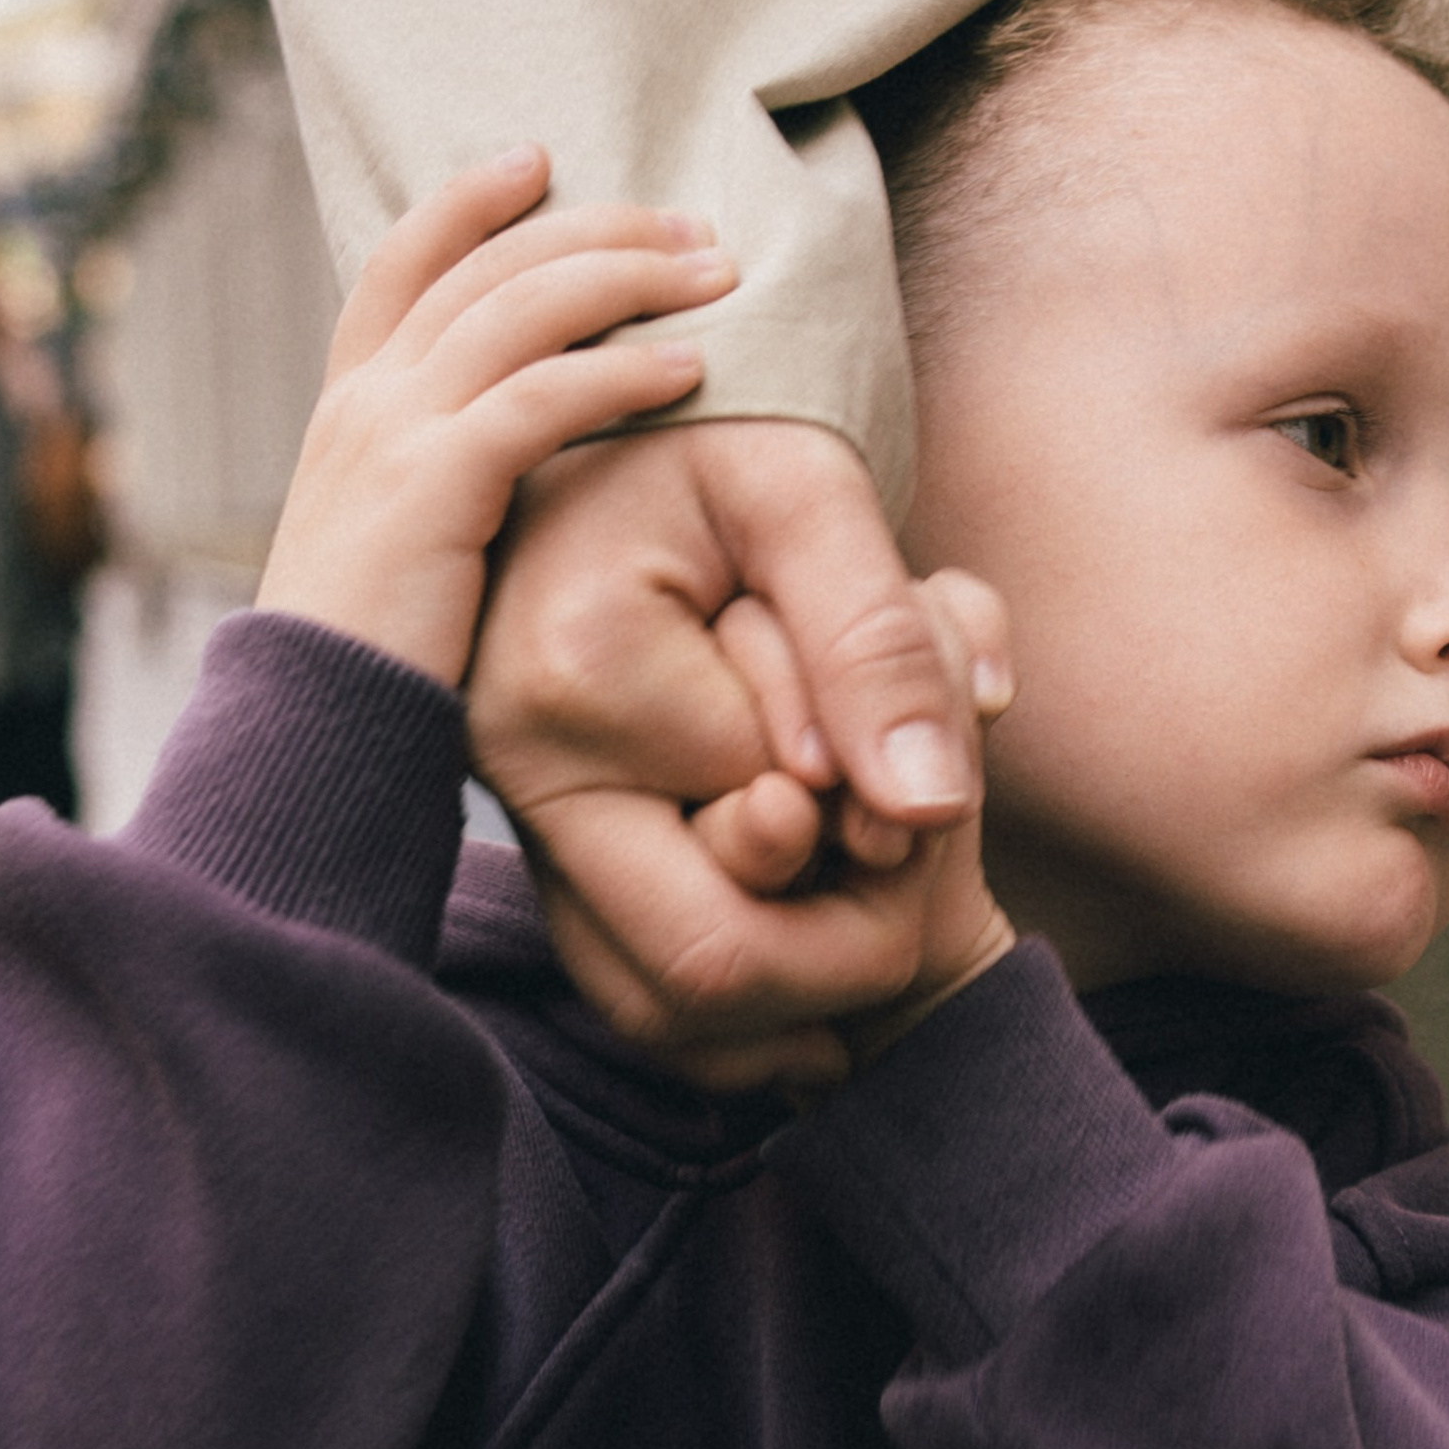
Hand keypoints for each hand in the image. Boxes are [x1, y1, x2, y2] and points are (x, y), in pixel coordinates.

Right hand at [258, 152, 737, 687]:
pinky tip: (691, 369)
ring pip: (520, 308)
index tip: (537, 159)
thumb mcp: (390, 551)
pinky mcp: (433, 487)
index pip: (402, 263)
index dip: (468, 201)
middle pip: (483, 265)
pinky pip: (541, 398)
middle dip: (592, 228)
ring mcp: (391, 435)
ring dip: (627, 277)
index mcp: (347, 408)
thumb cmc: (371, 666)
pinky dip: (622, 373)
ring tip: (715, 274)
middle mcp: (363, 401)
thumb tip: (493, 469)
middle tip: (687, 221)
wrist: (307, 735)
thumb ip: (431, 489)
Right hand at [467, 417, 1010, 1085]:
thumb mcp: (808, 488)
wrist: (611, 444)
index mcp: (579, 672)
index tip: (925, 757)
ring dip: (805, 978)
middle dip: (849, 939)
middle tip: (916, 847)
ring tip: (866, 863)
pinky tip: (829, 936)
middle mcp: (522, 771)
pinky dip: (756, 1001)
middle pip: (708, 968)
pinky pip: (643, 1003)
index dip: (882, 812)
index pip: (777, 821)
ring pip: (672, 1013)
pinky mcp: (547, 860)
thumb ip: (877, 638)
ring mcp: (525, 828)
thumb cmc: (714, 435)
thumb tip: (920, 810)